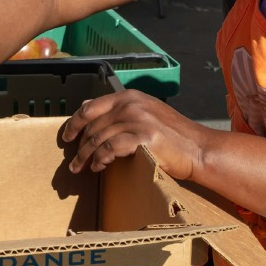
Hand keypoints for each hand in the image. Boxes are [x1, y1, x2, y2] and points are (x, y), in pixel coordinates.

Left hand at [59, 90, 212, 179]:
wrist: (199, 148)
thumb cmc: (173, 134)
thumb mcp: (146, 112)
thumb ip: (120, 110)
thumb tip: (87, 107)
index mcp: (129, 96)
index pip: (90, 107)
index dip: (74, 123)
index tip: (66, 137)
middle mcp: (131, 104)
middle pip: (92, 125)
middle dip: (79, 146)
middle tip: (74, 163)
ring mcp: (137, 119)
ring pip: (98, 138)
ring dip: (86, 156)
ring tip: (81, 169)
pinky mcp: (143, 137)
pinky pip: (110, 149)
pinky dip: (100, 159)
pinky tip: (99, 167)